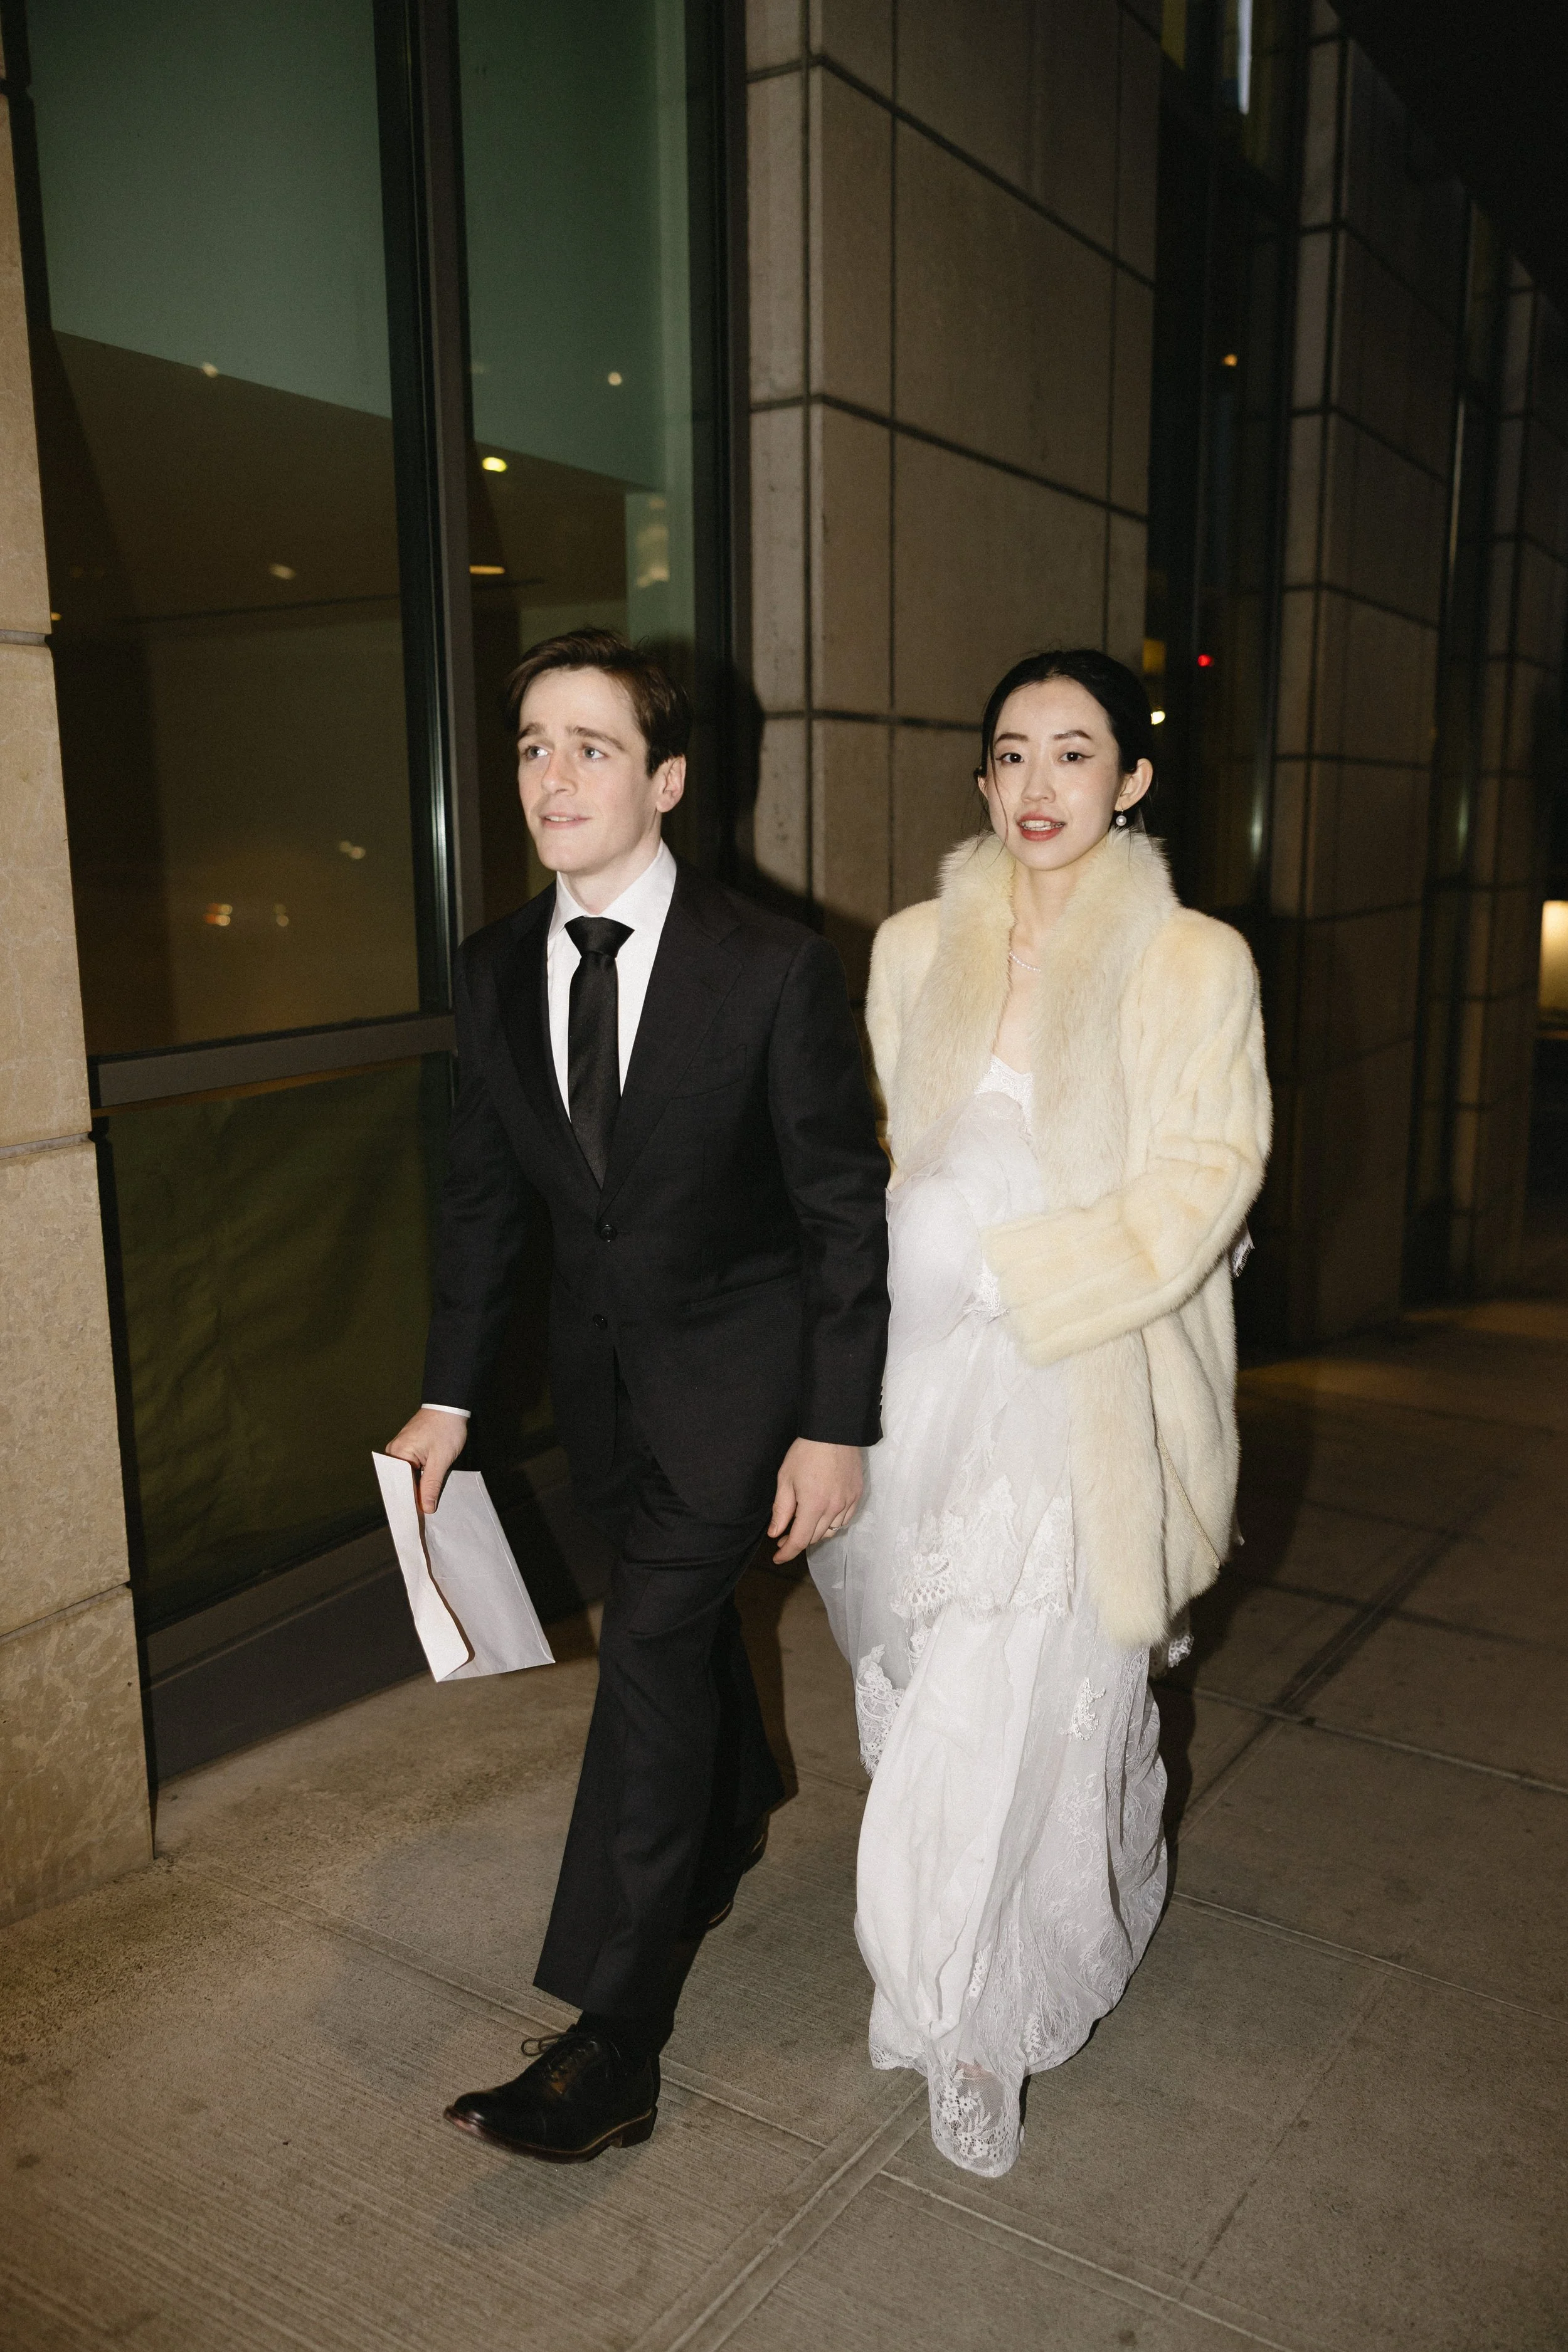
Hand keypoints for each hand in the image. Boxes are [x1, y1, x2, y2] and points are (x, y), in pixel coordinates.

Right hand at [385, 1407, 468, 1514]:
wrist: (450, 1406)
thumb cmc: (446, 1428)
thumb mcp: (441, 1460)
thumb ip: (431, 1485)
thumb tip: (425, 1508)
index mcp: (398, 1454)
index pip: (399, 1486)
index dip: (407, 1503)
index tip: (414, 1520)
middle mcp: (394, 1452)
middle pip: (400, 1482)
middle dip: (410, 1498)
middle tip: (420, 1517)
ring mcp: (400, 1449)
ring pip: (406, 1477)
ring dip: (415, 1489)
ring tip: (424, 1507)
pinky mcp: (409, 1448)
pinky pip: (410, 1469)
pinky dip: (418, 1479)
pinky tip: (425, 1490)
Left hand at [768, 1437, 862, 1562]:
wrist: (834, 1431)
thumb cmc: (806, 1451)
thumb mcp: (785, 1479)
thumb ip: (781, 1510)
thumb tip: (775, 1533)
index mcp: (814, 1505)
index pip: (800, 1540)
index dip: (787, 1553)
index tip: (777, 1557)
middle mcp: (834, 1508)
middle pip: (815, 1537)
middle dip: (798, 1540)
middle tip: (783, 1535)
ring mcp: (848, 1502)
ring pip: (831, 1531)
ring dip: (815, 1532)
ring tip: (803, 1524)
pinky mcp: (857, 1495)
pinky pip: (845, 1519)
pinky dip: (832, 1523)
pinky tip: (823, 1515)